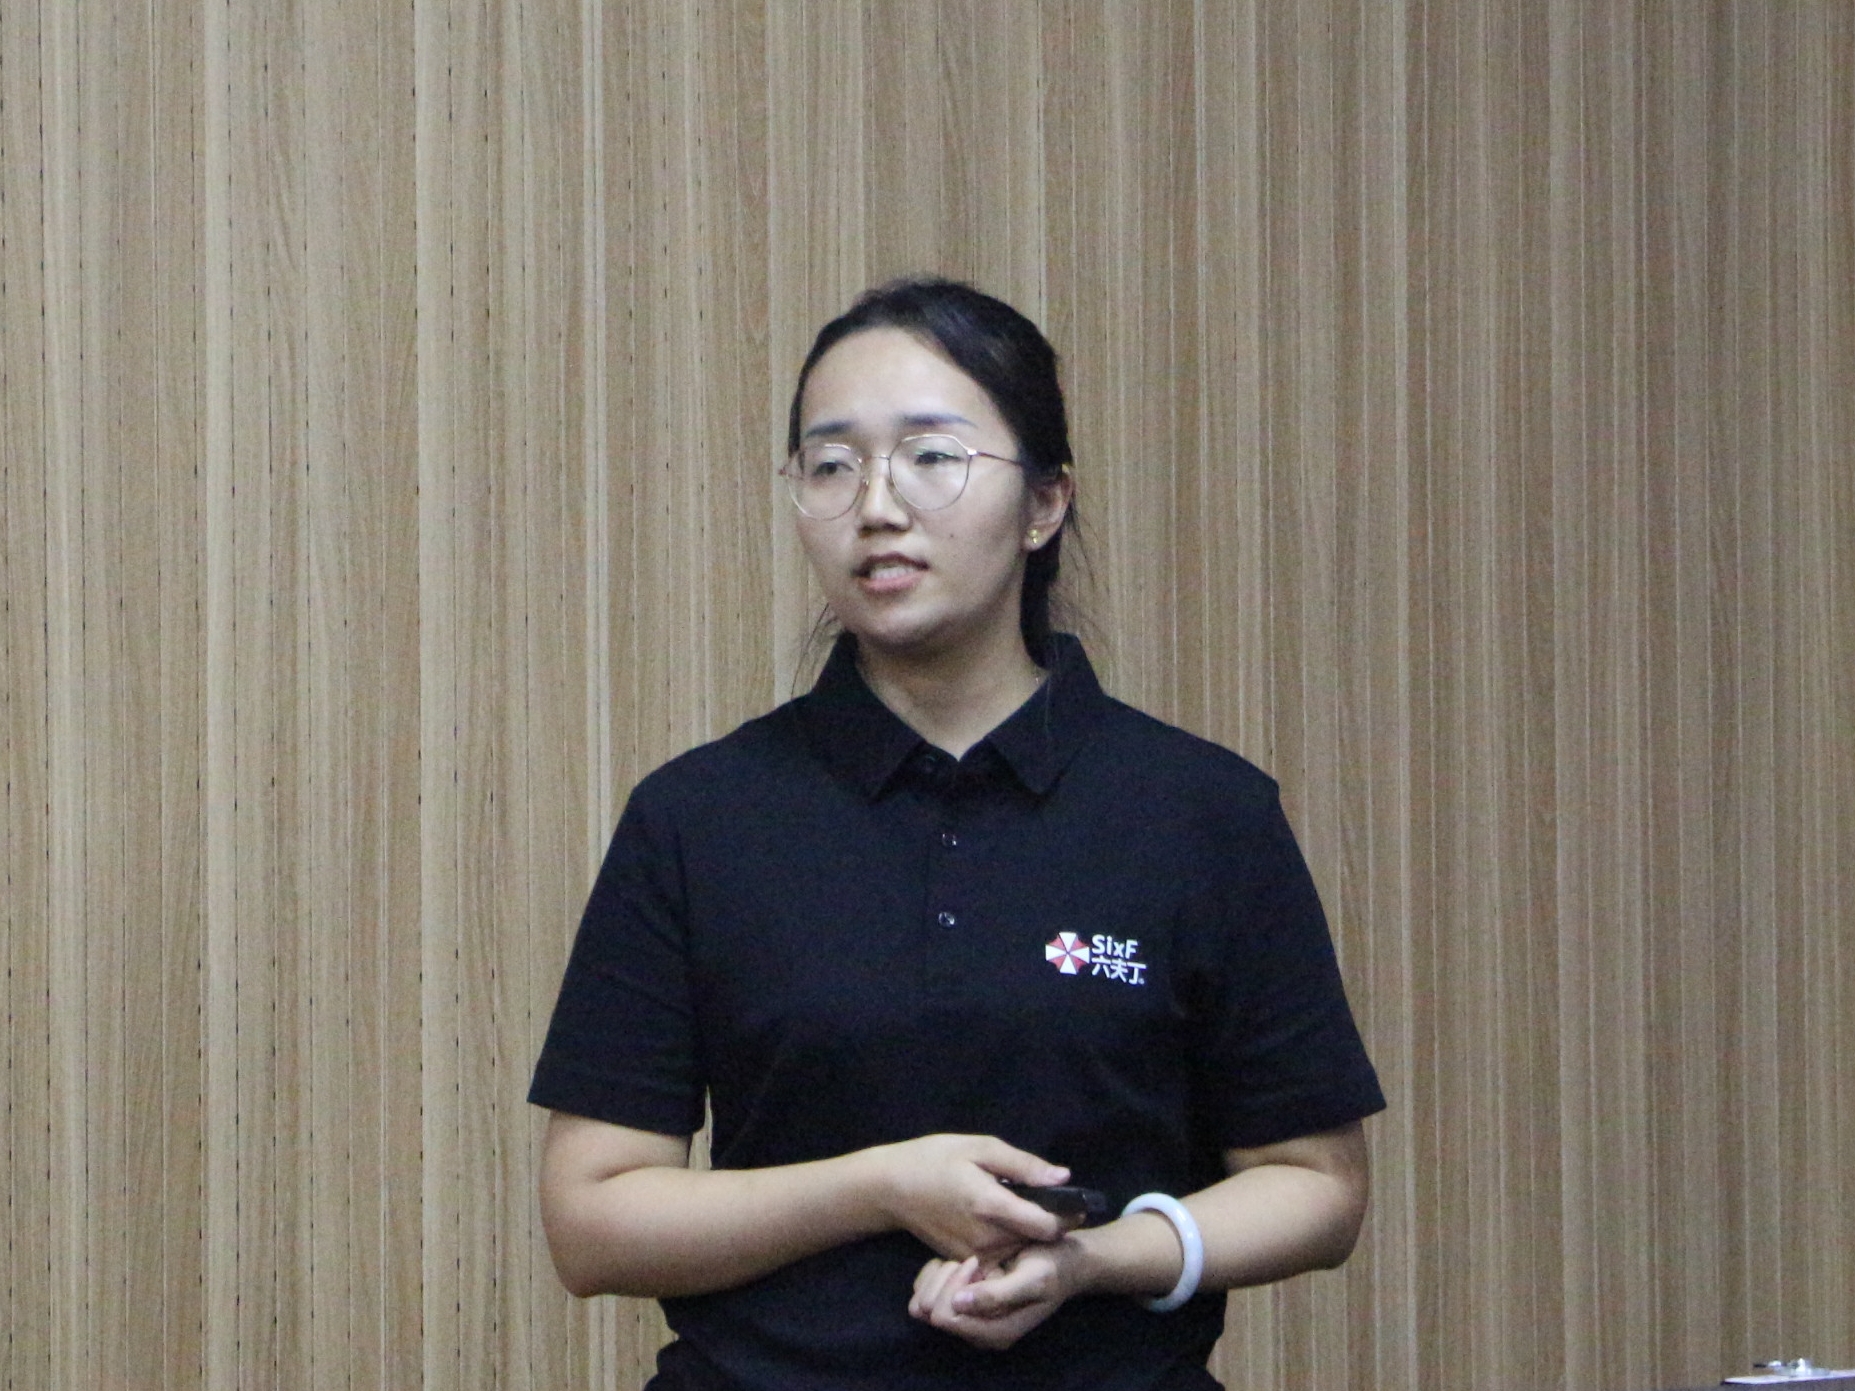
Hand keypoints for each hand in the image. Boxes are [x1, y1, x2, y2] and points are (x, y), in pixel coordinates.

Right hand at [873, 1134, 1071, 1261]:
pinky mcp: (966, 1261)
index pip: (1047, 1227)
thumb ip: (1024, 1165)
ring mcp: (975, 1254)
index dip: (1067, 1216)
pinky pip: (1001, 1255)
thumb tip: (1063, 1178)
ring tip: (1022, 1208)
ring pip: (1021, 1250)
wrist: (891, 1188)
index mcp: (991, 1205)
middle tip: (1044, 1200)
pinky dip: (1009, 1241)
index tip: (1074, 1202)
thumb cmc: (936, 1159)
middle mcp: (986, 1238)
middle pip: (1037, 1240)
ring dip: (1029, 1234)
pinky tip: (999, 1220)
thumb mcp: (980, 1148)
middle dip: (1051, 1224)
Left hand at [907, 1243, 1077, 1350]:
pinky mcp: (960, 1304)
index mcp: (995, 1333)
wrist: (1062, 1262)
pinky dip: (938, 1272)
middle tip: (974, 1260)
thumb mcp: (1034, 1278)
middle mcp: (977, 1332)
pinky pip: (926, 1291)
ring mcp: (967, 1319)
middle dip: (948, 1280)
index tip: (977, 1262)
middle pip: (931, 1312)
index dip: (955, 1286)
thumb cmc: (1051, 1267)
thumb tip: (960, 1304)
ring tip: (970, 1262)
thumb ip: (999, 1294)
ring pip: (923, 1303)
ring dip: (942, 1276)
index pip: (945, 1318)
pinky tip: (961, 1262)